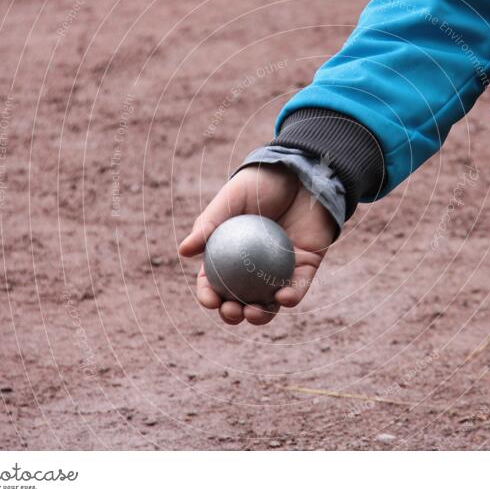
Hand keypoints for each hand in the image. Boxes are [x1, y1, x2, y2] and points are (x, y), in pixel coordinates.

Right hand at [179, 164, 336, 324]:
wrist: (299, 173)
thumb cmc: (260, 184)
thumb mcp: (230, 200)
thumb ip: (208, 225)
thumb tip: (183, 252)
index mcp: (231, 255)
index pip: (215, 282)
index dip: (209, 296)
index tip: (210, 300)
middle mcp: (255, 267)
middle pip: (240, 299)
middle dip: (232, 314)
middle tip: (232, 311)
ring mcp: (280, 269)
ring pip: (269, 302)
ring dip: (261, 315)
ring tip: (253, 313)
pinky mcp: (306, 267)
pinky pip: (298, 287)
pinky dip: (291, 297)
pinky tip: (283, 298)